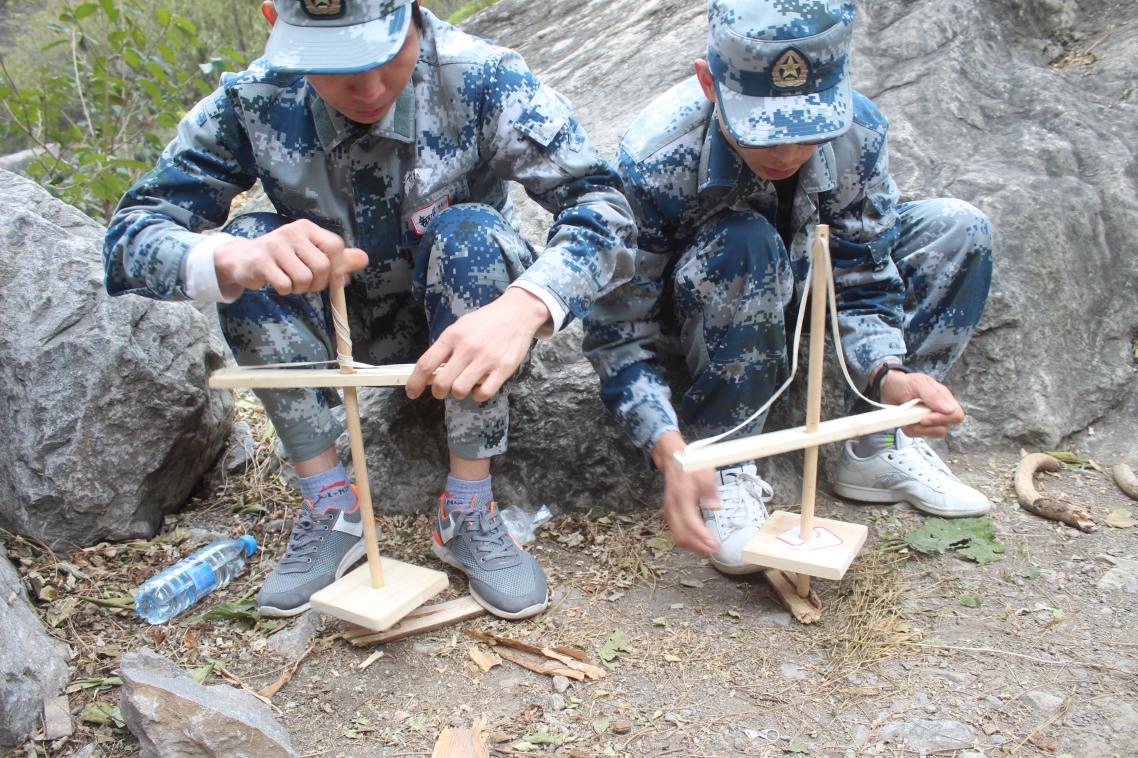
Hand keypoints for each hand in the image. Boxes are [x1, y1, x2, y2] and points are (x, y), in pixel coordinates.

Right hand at [214, 219, 368, 295]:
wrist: (244, 259)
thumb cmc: (284, 258)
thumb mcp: (311, 253)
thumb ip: (338, 258)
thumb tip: (363, 259)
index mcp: (307, 228)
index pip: (335, 246)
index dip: (337, 267)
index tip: (330, 277)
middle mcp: (292, 232)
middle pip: (322, 266)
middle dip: (317, 283)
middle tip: (306, 283)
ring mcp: (275, 245)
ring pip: (304, 278)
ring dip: (300, 288)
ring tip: (291, 281)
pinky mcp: (261, 261)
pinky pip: (285, 285)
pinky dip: (285, 290)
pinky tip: (278, 282)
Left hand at [406, 287, 550, 402]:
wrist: (517, 313)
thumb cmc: (486, 321)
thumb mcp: (461, 326)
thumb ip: (447, 346)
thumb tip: (430, 370)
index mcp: (452, 336)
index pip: (426, 363)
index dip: (415, 382)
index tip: (412, 393)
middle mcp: (467, 348)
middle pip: (441, 383)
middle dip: (438, 392)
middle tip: (442, 390)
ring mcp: (486, 359)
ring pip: (460, 390)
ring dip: (458, 393)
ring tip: (463, 386)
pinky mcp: (504, 369)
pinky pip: (484, 393)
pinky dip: (478, 395)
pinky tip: (479, 387)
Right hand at [652, 431, 720, 554]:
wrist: (673, 459)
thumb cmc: (690, 466)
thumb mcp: (704, 473)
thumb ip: (710, 491)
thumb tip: (715, 507)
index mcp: (682, 499)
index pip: (691, 524)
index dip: (703, 537)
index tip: (714, 544)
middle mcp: (672, 508)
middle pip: (682, 536)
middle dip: (698, 547)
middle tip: (713, 550)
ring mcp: (669, 511)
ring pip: (677, 536)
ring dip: (692, 545)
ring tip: (706, 548)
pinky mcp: (668, 513)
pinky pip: (675, 531)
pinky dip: (686, 539)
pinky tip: (697, 539)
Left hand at [878, 367, 964, 437]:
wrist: (888, 388)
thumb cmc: (904, 383)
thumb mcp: (917, 383)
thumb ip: (933, 395)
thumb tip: (949, 409)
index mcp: (944, 399)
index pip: (956, 416)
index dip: (943, 419)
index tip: (926, 416)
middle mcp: (938, 411)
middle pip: (942, 429)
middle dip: (925, 425)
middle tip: (914, 415)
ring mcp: (929, 421)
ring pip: (928, 434)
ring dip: (914, 426)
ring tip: (907, 414)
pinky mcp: (918, 428)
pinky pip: (915, 435)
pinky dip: (907, 428)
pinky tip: (904, 418)